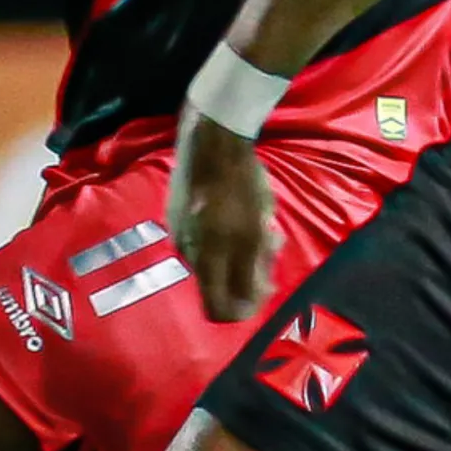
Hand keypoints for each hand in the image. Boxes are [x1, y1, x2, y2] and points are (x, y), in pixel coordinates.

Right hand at [167, 111, 281, 322]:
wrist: (213, 140)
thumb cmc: (240, 186)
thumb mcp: (254, 233)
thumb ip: (250, 272)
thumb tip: (252, 301)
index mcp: (203, 260)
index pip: (217, 310)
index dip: (244, 308)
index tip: (266, 285)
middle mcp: (185, 251)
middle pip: (220, 283)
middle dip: (249, 272)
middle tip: (271, 245)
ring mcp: (179, 230)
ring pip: (217, 257)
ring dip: (243, 251)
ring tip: (264, 225)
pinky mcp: (179, 212)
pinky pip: (207, 237)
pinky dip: (229, 234)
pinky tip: (245, 212)